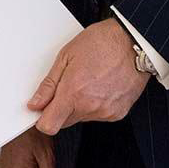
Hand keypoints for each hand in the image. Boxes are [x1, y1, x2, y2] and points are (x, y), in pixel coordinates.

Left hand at [29, 20, 148, 135]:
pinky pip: (99, 115)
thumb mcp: (66, 56)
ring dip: (80, 105)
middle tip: (69, 84)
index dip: (42, 119)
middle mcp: (90, 107)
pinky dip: (96, 105)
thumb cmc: (101, 42)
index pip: (49, 125)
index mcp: (73, 92)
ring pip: (82, 117)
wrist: (133, 41)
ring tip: (89, 80)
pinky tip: (101, 86)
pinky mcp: (118, 113)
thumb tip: (35, 102)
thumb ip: (49, 85)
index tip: (42, 109)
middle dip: (61, 108)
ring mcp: (106, 112)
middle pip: (64, 122)